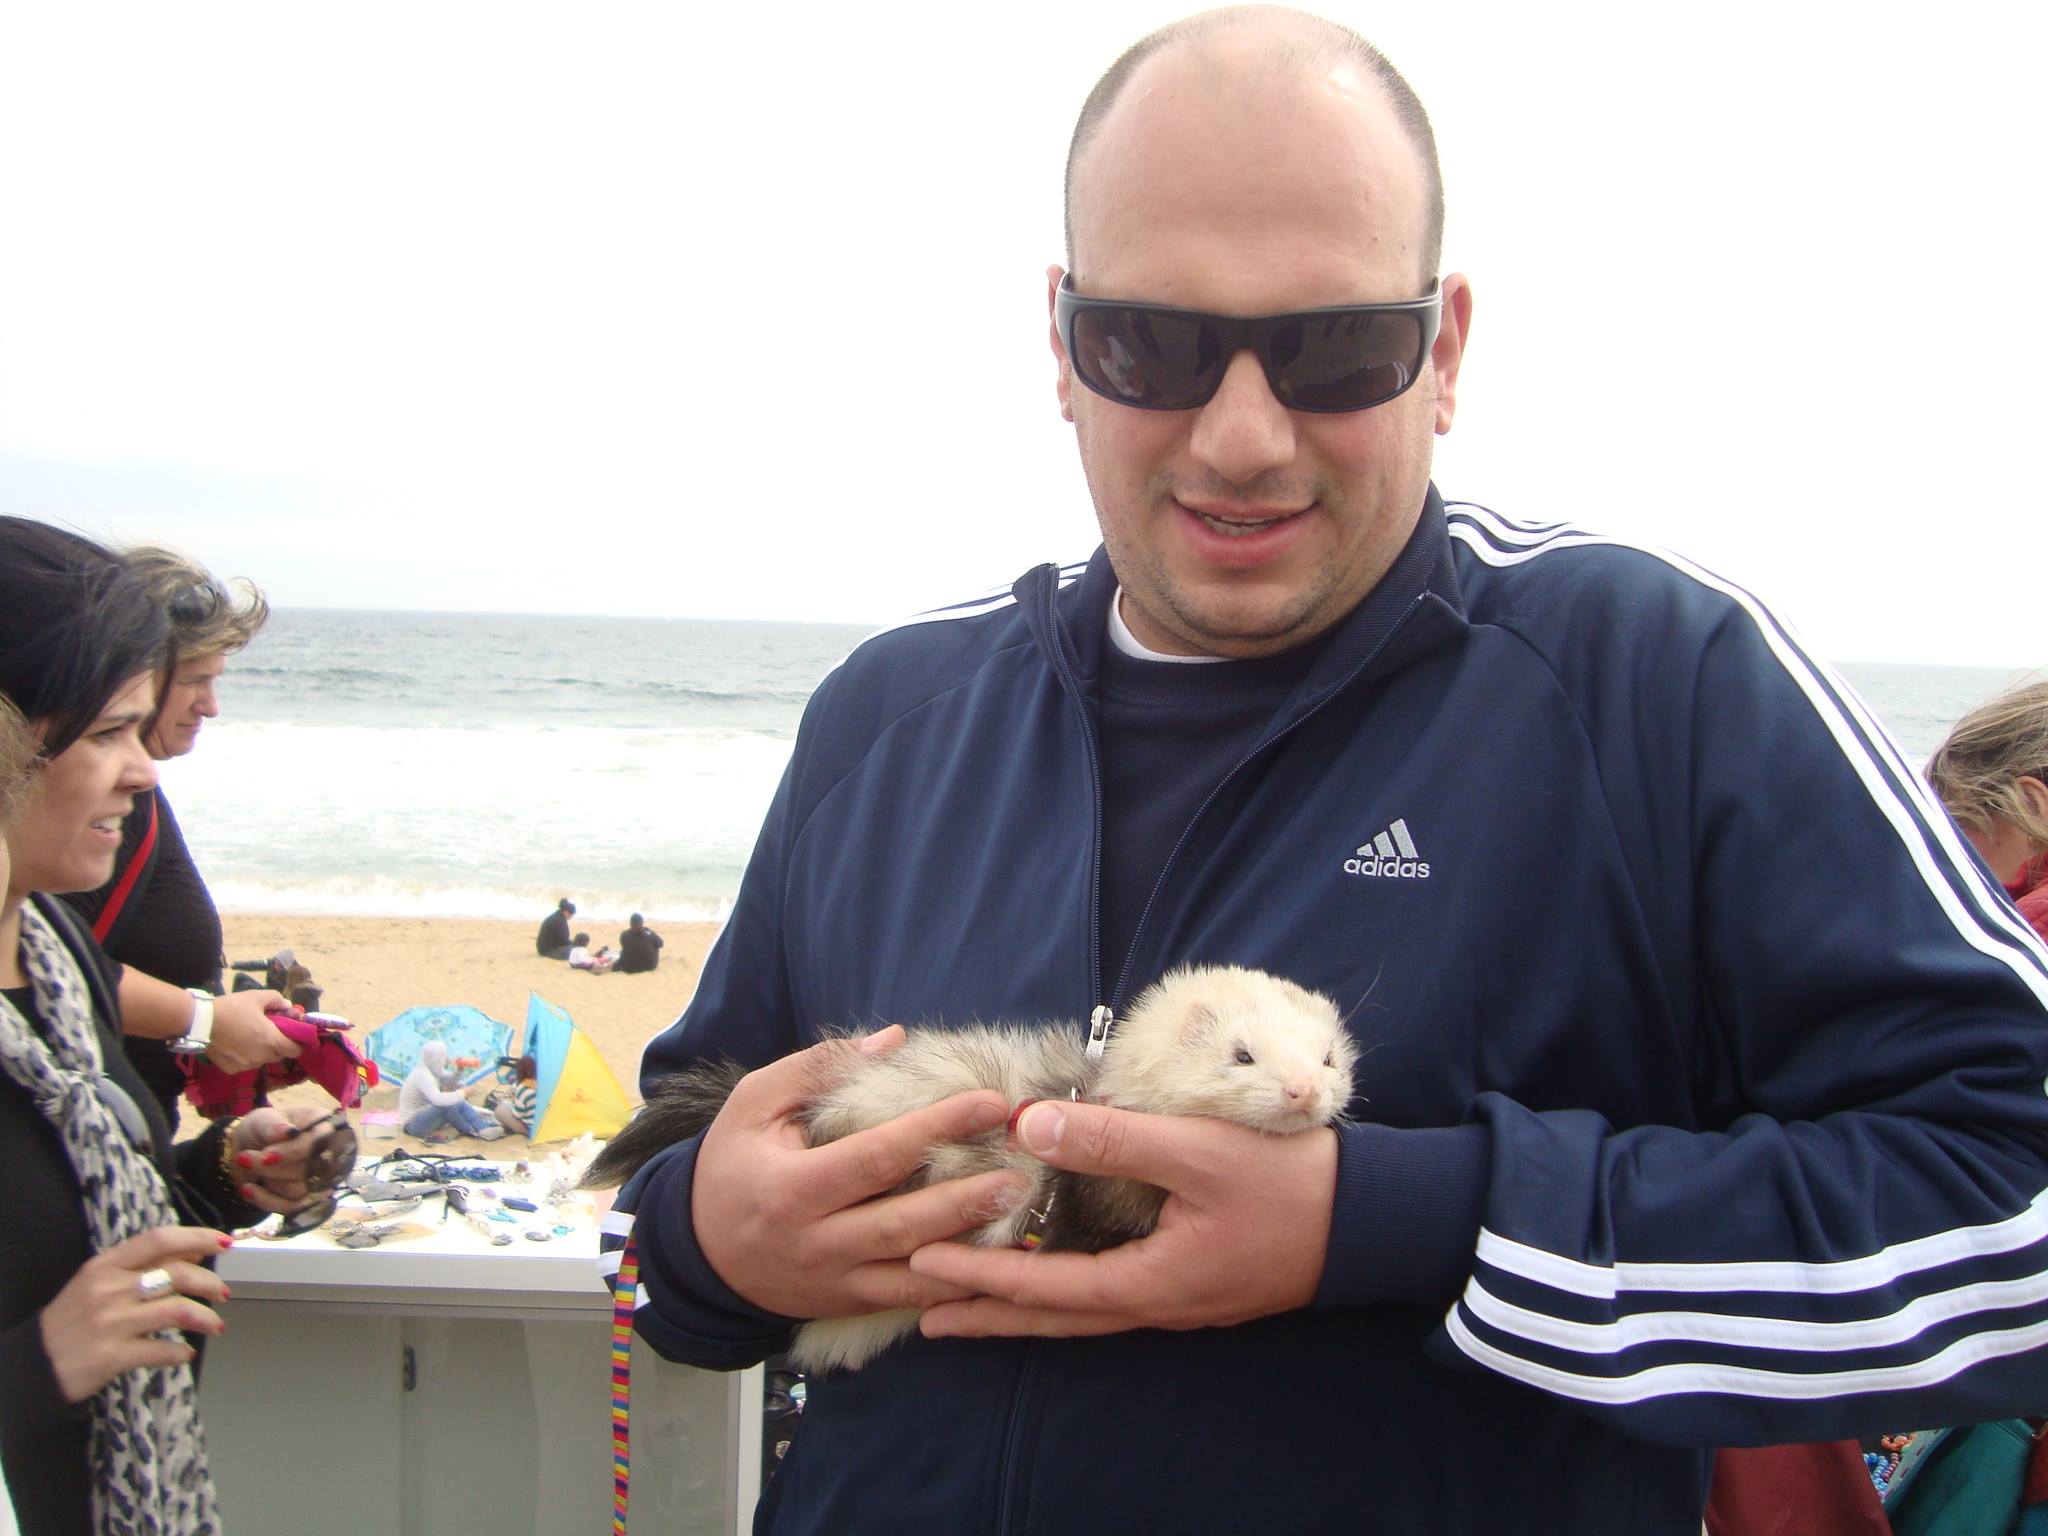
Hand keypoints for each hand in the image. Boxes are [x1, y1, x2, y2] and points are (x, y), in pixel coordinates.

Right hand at [38, 1226, 231, 1402]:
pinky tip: (184, 1353)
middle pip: (176, 1274)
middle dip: (209, 1282)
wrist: (35, 1364)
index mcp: (106, 1265)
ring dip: (205, 1318)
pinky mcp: (113, 1356)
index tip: (224, 1242)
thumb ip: (144, 1264)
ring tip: (215, 1325)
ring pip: (177, 1311)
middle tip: (223, 1293)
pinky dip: (181, 1352)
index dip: (197, 1237)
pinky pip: (162, 1350)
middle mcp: (109, 1289)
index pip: (159, 1239)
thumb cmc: (74, 1318)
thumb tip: (195, 1249)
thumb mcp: (100, 1281)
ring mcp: (111, 1322)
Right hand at [204, 991, 300, 1072]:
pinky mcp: (231, 1069)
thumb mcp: (256, 997)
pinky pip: (245, 1064)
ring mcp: (246, 1065)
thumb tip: (288, 1005)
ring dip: (261, 1051)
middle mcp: (261, 1057)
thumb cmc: (232, 1008)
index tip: (294, 1037)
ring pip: (261, 1060)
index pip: (295, 1050)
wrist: (200, 1022)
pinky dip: (245, 1057)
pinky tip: (236, 1045)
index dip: (298, 1044)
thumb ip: (277, 1000)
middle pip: (278, 1055)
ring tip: (250, 1037)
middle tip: (269, 1032)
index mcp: (272, 1040)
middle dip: (278, 1045)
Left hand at [227, 1106, 337, 1213]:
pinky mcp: (307, 1199)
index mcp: (327, 1126)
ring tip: (248, 1164)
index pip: (318, 1145)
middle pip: (308, 1171)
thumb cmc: (264, 1127)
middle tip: (244, 1157)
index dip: (292, 1153)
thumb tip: (288, 1131)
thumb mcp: (264, 1119)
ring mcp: (320, 1179)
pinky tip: (248, 1189)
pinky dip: (265, 1200)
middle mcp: (330, 1154)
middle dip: (272, 1167)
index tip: (265, 1156)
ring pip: (297, 1190)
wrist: (250, 1146)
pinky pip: (290, 1207)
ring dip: (267, 1179)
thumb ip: (274, 1125)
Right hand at [692, 1027, 1029, 1319]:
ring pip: (913, 1273)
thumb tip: (892, 1041)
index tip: (990, 1102)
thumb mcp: (754, 1104)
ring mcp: (836, 1281)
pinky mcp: (850, 1303)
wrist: (699, 1256)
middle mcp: (816, 1242)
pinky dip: (955, 1286)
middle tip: (1022, 1169)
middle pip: (903, 1223)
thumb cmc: (732, 1166)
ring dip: (972, 1247)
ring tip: (1022, 1215)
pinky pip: (910, 1301)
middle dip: (966, 1197)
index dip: (936, 1129)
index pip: (876, 1156)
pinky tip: (997, 1268)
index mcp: (791, 1189)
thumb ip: (819, 1067)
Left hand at [910, 1100, 1337, 1340]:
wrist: (1379, 1218)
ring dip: (1025, 1306)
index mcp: (1154, 1283)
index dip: (983, 1276)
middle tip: (921, 1309)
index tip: (923, 1263)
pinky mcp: (1197, 1281)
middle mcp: (1160, 1305)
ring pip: (1084, 1311)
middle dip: (988, 1312)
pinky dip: (1069, 1290)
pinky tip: (1055, 1273)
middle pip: (1057, 1318)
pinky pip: (1113, 1295)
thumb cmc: (1291, 1181)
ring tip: (970, 1302)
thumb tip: (1028, 1125)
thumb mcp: (1198, 1150)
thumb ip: (1113, 1139)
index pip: (1048, 1288)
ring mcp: (1181, 1299)